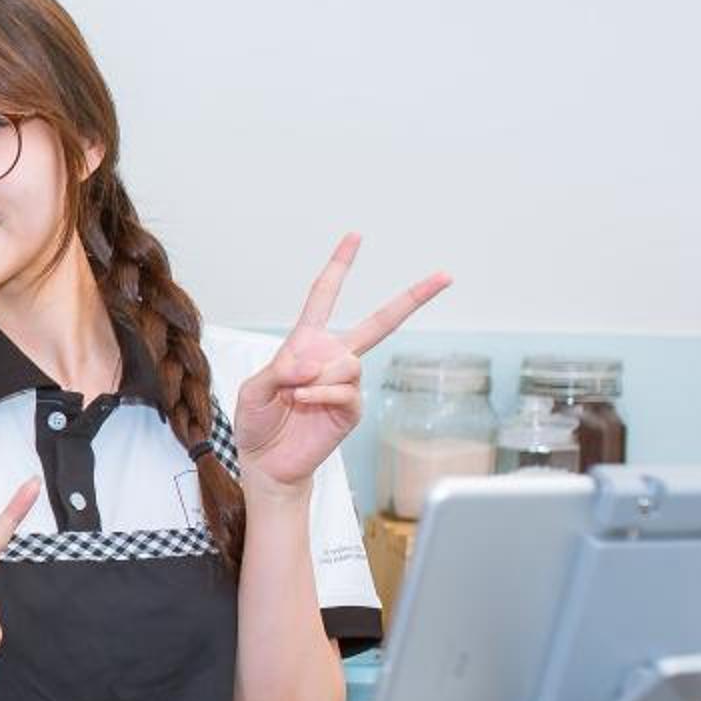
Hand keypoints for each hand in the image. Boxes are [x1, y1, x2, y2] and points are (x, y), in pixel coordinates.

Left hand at [234, 233, 450, 494]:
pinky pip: (344, 390)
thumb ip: (278, 369)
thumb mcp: (254, 389)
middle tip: (445, 275)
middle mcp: (332, 358)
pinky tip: (303, 403)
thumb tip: (311, 362)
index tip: (355, 237)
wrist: (267, 463)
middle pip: (380, 322)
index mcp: (306, 343)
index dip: (340, 267)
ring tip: (294, 395)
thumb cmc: (259, 423)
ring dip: (316, 377)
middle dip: (412, 298)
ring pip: (348, 362)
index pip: (325, 297)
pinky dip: (319, 395)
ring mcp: (346, 384)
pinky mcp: (352, 409)